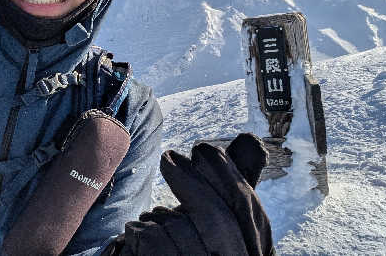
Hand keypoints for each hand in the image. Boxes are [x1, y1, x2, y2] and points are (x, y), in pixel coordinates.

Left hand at [104, 133, 272, 255]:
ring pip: (183, 230)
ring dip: (160, 215)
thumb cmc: (197, 251)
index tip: (203, 150)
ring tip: (147, 216)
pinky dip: (143, 233)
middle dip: (191, 182)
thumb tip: (249, 141)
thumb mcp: (221, 223)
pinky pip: (157, 246)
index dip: (226, 175)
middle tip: (168, 157)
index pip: (245, 209)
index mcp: (250, 253)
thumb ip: (235, 188)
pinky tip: (135, 231)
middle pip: (217, 219)